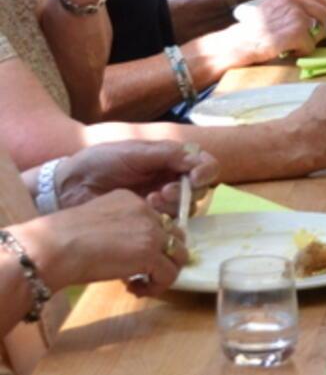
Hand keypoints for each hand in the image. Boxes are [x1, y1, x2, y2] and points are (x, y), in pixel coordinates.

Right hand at [11, 190, 188, 293]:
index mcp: (131, 199)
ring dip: (163, 273)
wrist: (53, 247)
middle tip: (142, 271)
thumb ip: (118, 229)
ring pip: (178, 255)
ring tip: (141, 284)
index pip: (157, 221)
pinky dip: (157, 287)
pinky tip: (136, 289)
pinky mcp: (150, 253)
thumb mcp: (96, 223)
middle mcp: (146, 211)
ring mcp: (151, 231)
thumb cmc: (61, 239)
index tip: (132, 257)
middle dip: (163, 256)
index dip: (150, 242)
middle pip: (174, 236)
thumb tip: (128, 251)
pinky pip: (169, 274)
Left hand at [52, 142, 218, 212]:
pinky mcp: (151, 220)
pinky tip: (145, 209)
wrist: (70, 186)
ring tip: (150, 200)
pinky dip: (164, 217)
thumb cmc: (99, 163)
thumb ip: (166, 154)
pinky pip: (172, 223)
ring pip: (188, 207)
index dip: (206, 171)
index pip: (204, 164)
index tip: (194, 177)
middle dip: (186, 190)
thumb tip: (197, 160)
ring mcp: (162, 201)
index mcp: (170, 159)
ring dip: (174, 204)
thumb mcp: (133, 152)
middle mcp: (171, 179)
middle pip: (200, 188)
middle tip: (164, 191)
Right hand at [219, 0, 325, 64]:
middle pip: (323, 12)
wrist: (241, 41)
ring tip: (295, 44)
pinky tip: (288, 50)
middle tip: (317, 37)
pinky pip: (310, 45)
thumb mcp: (276, 7)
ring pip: (320, 29)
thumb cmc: (257, 29)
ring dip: (311, 40)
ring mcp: (295, 14)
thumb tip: (323, 12)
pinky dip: (302, 51)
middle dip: (323, 27)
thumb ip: (296, 5)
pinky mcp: (297, 31)